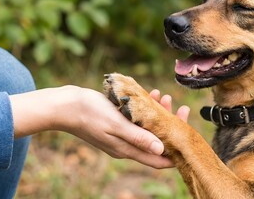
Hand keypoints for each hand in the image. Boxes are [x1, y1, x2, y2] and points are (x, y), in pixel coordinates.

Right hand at [10, 86, 189, 168]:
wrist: (64, 106)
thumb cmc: (89, 113)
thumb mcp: (117, 125)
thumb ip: (139, 138)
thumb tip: (162, 149)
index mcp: (128, 149)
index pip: (158, 159)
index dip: (176, 151)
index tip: (189, 135)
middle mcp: (126, 145)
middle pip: (156, 142)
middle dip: (171, 127)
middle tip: (182, 109)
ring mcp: (121, 135)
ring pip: (147, 129)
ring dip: (159, 115)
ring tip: (165, 96)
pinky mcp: (116, 124)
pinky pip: (137, 120)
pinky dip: (145, 109)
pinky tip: (149, 95)